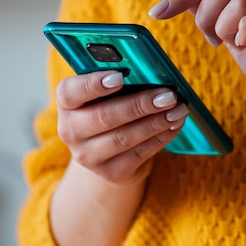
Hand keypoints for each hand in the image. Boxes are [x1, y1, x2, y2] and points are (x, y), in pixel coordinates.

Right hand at [56, 70, 188, 183]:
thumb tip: (152, 73)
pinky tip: (174, 125)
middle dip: (140, 105)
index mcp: (67, 104)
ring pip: (124, 138)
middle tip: (168, 95)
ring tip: (178, 110)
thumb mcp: (108, 95)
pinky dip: (161, 137)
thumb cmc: (113, 109)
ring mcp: (89, 156)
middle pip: (104, 117)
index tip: (119, 76)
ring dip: (156, 122)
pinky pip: (139, 154)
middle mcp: (71, 131)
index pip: (70, 92)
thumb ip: (121, 82)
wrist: (109, 155)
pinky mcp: (111, 172)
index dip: (93, 84)